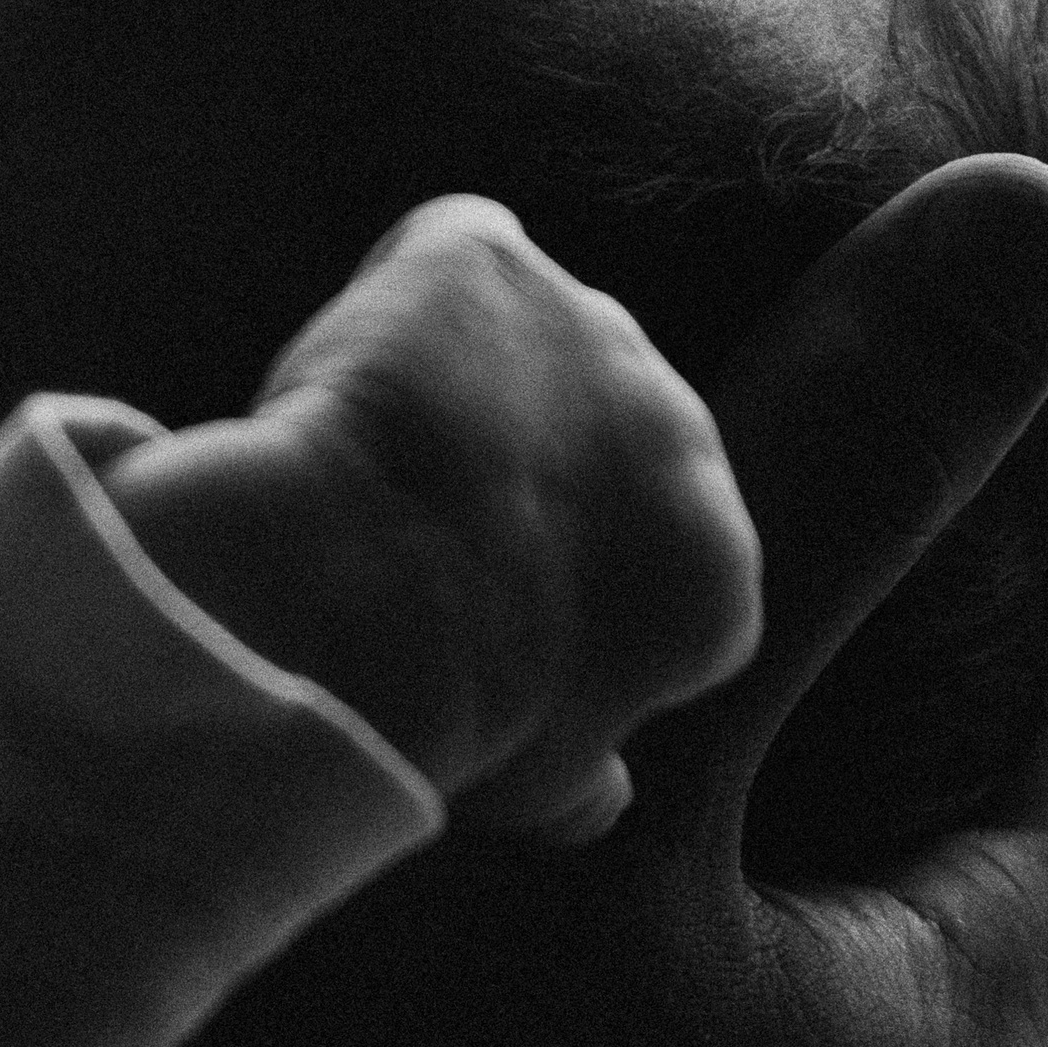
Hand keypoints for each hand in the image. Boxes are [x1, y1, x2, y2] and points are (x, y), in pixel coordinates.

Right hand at [57, 155, 1047, 1046]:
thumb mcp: (632, 758)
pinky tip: (407, 947)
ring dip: (682, 866)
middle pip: (932, 899)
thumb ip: (810, 490)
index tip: (959, 466)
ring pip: (746, 1022)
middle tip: (700, 552)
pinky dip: (562, 999)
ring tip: (539, 727)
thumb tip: (1025, 231)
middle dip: (849, 712)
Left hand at [103, 196, 761, 837]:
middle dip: (516, 459)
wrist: (352, 601)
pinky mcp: (496, 263)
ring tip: (360, 448)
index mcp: (710, 578)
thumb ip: (575, 775)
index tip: (478, 605)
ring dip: (456, 373)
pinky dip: (402, 280)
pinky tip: (338, 356)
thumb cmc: (437, 712)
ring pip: (527, 332)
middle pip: (600, 426)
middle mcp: (683, 435)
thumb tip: (599, 801)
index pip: (661, 556)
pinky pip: (455, 245)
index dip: (563, 572)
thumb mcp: (521, 784)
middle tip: (402, 522)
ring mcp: (595, 331)